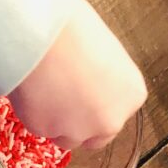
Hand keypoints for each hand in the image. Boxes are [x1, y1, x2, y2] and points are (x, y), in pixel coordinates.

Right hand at [9, 0, 146, 149]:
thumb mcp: (106, 53)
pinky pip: (40, 129)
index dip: (98, 106)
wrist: (41, 32)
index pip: (118, 115)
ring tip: (47, 91)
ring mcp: (78, 130)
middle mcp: (110, 120)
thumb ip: (105, 80)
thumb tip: (90, 87)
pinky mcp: (46, 131)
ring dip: (57, 122)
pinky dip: (35, 114)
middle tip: (65, 100)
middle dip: (81, 124)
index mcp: (132, 96)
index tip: (85, 93)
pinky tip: (34, 89)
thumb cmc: (74, 29)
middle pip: (95, 138)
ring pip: (66, 138)